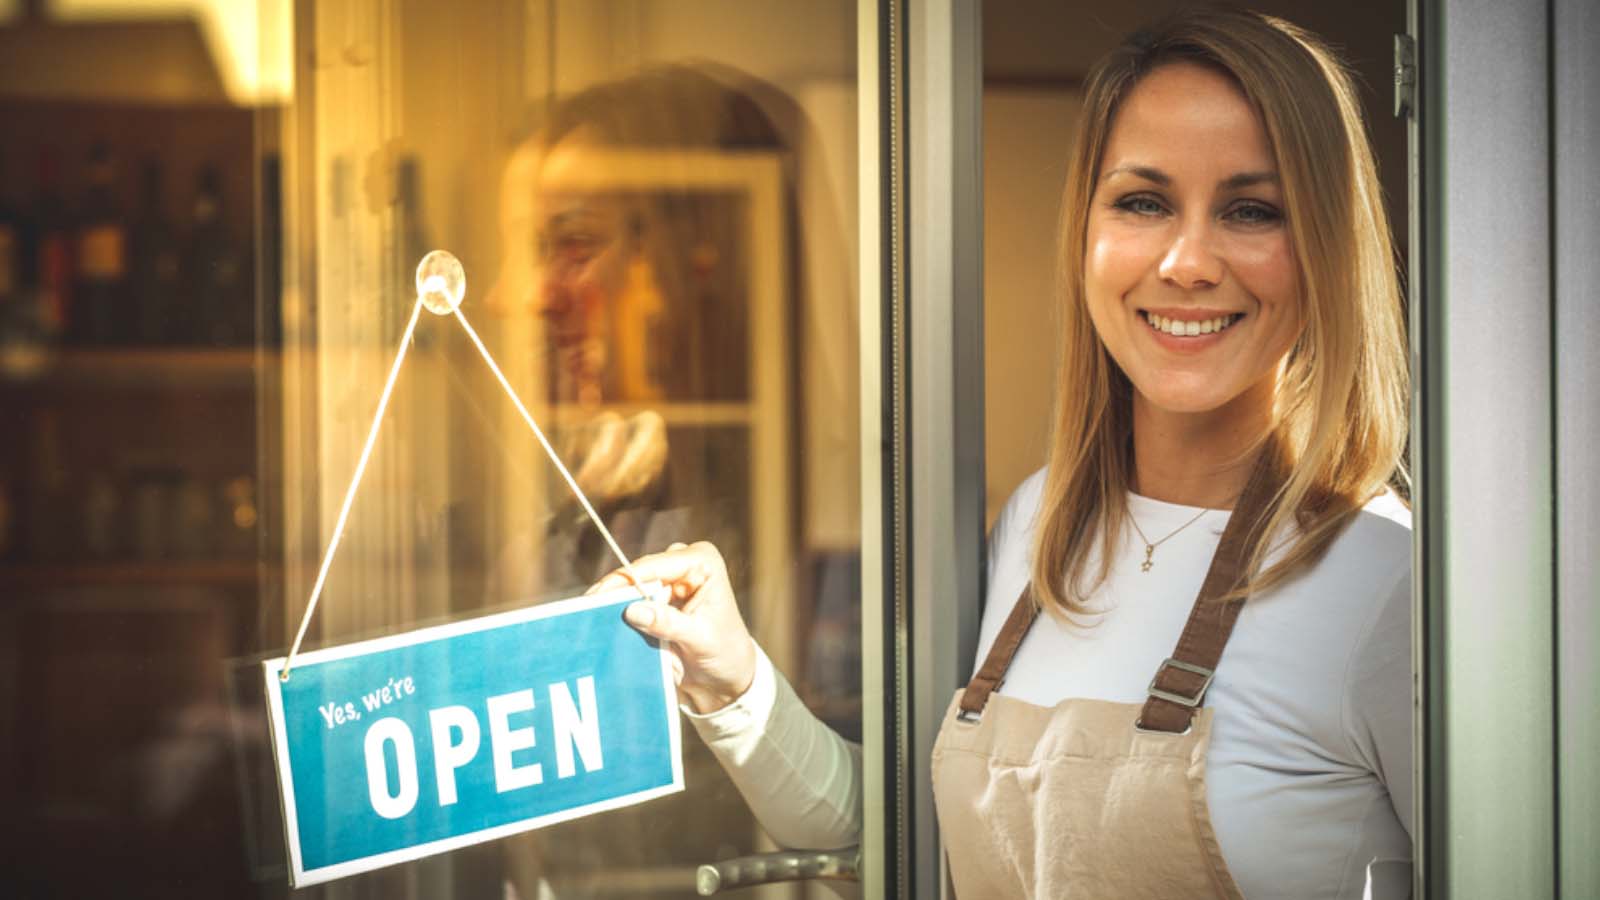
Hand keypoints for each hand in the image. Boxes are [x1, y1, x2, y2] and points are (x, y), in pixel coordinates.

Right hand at [587, 541, 756, 713]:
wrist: (727, 676)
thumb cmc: (725, 652)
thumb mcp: (699, 638)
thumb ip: (668, 623)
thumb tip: (632, 611)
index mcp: (702, 562)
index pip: (656, 565)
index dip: (625, 580)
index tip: (597, 596)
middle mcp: (684, 564)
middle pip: (638, 573)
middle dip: (614, 592)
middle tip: (586, 609)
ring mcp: (669, 580)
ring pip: (631, 587)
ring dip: (613, 604)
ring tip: (588, 617)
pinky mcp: (657, 599)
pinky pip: (631, 602)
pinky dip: (618, 614)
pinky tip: (600, 623)